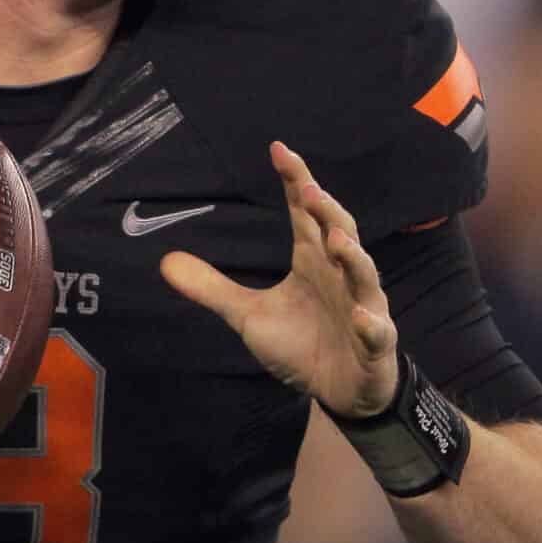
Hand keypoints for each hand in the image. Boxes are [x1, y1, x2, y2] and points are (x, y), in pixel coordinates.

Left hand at [160, 142, 397, 416]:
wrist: (339, 392)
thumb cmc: (301, 344)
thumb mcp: (249, 316)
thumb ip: (213, 288)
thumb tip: (165, 262)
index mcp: (313, 261)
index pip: (305, 214)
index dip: (295, 181)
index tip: (278, 150)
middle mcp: (341, 275)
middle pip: (339, 232)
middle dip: (325, 210)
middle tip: (307, 189)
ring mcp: (363, 307)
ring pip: (363, 274)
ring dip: (352, 255)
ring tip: (335, 237)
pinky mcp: (374, 344)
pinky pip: (376, 331)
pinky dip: (371, 323)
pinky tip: (361, 316)